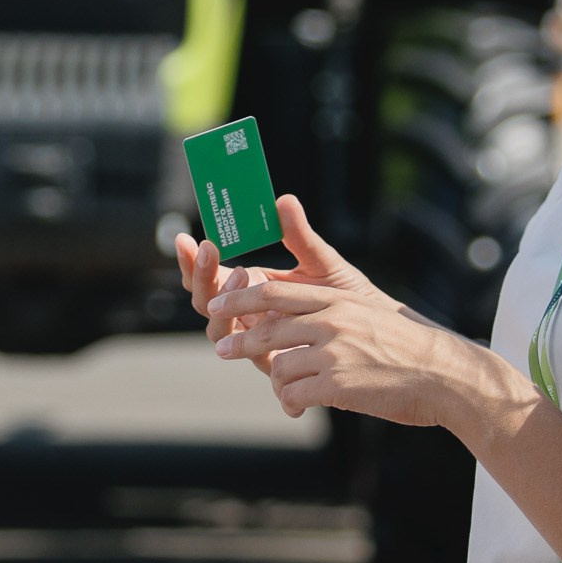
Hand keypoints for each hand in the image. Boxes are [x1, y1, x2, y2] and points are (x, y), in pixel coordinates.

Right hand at [175, 194, 382, 373]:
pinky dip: (245, 339)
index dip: (192, 261)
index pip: (210, 275)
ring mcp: (256, 340)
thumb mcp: (322, 261)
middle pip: (205, 301)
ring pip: (217, 330)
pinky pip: (248, 356)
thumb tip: (283, 200)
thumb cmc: (347, 294)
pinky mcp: (273, 363)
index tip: (185, 240)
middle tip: (208, 248)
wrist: (375, 333)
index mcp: (251, 286)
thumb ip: (299, 236)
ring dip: (221, 302)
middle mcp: (247, 314)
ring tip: (243, 271)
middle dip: (200, 275)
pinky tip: (261, 315)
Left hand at [203, 197, 476, 422]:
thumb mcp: (367, 311)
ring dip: (277, 382)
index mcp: (338, 298)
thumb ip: (330, 309)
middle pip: (267, 328)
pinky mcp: (339, 385)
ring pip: (278, 366)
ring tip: (289, 392)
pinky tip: (299, 408)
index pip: (275, 292)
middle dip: (239, 341)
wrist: (445, 376)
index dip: (240, 297)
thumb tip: (290, 313)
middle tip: (222, 350)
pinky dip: (291, 404)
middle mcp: (332, 320)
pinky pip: (294, 395)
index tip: (216, 304)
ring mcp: (335, 353)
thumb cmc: (407, 346)